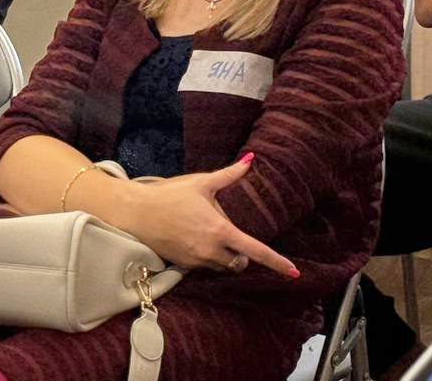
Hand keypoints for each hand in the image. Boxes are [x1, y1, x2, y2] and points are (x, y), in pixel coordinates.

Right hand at [125, 155, 297, 278]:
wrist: (137, 213)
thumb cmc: (170, 195)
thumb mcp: (202, 182)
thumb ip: (230, 174)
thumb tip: (251, 159)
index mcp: (220, 230)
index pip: (256, 251)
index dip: (276, 262)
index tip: (294, 273)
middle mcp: (211, 250)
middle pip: (239, 262)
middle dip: (242, 254)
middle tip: (231, 233)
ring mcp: (197, 261)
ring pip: (222, 266)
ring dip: (225, 256)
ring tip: (209, 233)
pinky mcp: (184, 266)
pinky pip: (205, 266)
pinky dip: (209, 257)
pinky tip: (195, 239)